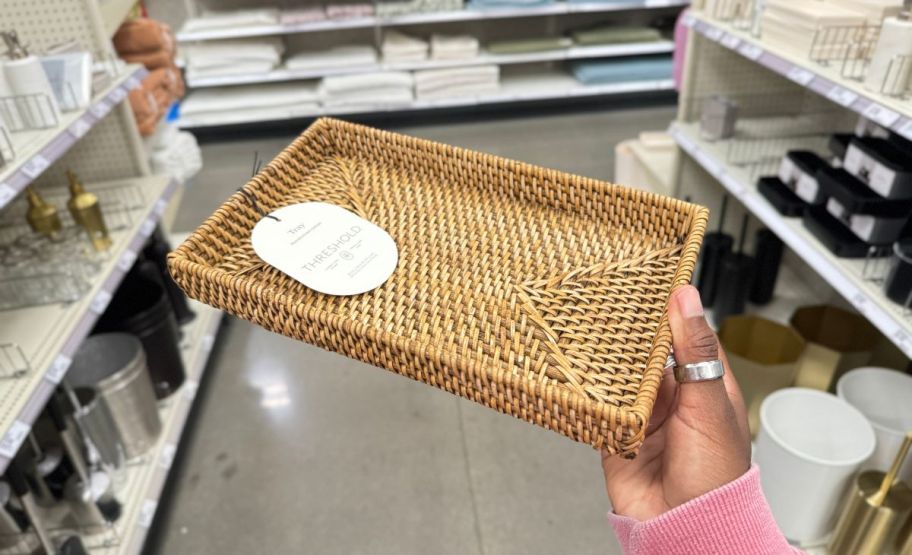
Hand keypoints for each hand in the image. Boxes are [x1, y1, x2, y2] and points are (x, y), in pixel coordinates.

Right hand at [601, 285, 751, 521]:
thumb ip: (695, 351)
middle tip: (603, 300)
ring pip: (617, 375)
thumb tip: (687, 300)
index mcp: (703, 384)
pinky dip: (586, 392)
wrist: (685, 529)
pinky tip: (576, 374)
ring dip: (604, 361)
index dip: (667, 309)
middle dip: (626, 333)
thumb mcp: (710, 404)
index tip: (647, 281)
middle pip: (644, 353)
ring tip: (582, 330)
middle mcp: (672, 397)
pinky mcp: (614, 434)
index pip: (683, 334)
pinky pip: (597, 405)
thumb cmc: (716, 479)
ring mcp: (642, 415)